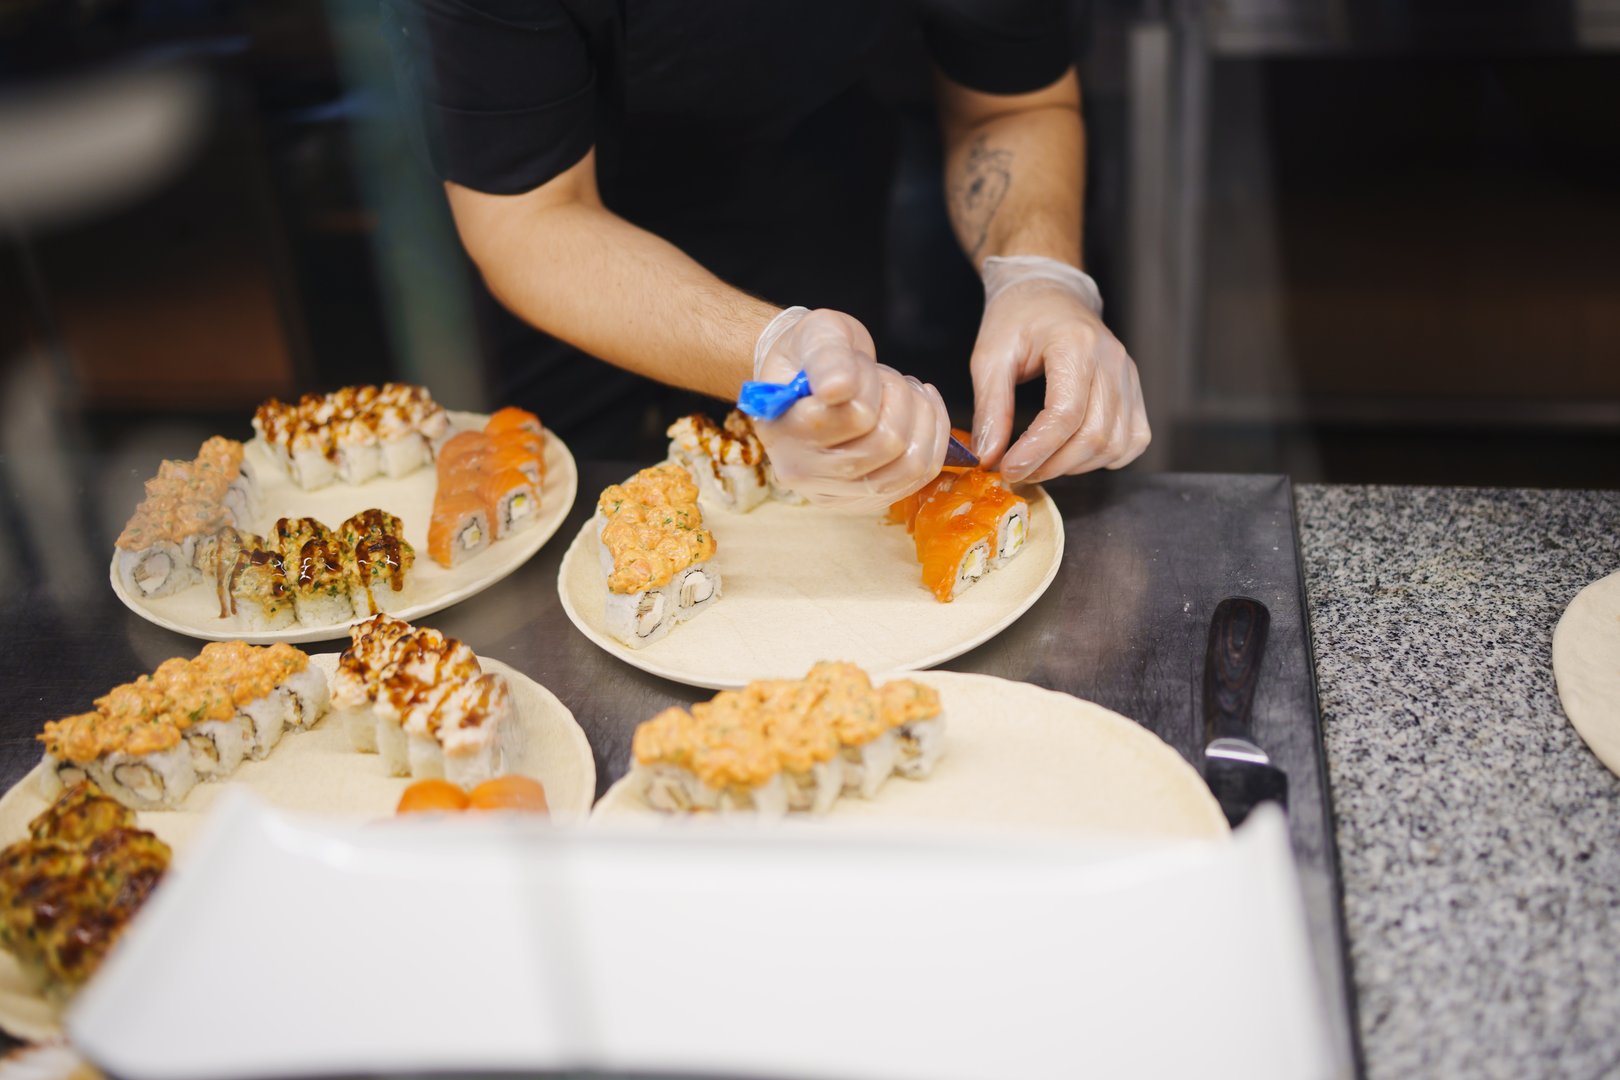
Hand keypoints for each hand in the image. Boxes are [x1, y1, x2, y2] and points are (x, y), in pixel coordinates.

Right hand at [752, 307, 948, 512]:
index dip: (870, 382)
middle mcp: (803, 472)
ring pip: (911, 464)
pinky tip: (922, 411)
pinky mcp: (863, 500)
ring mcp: (834, 493)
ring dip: (921, 418)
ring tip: (904, 393)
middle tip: (885, 377)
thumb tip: (837, 388)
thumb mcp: (817, 334)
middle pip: (888, 443)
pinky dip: (932, 437)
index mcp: (783, 431)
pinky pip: (920, 477)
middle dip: (900, 397)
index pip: (855, 415)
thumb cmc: (812, 353)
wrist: (810, 378)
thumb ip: (826, 356)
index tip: (856, 364)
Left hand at [969, 256, 1149, 482]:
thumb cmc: (1018, 318)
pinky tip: (1073, 453)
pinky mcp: (1135, 391)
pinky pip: (1133, 440)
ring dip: (1076, 466)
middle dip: (1052, 465)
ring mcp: (1129, 376)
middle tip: (1018, 471)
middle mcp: (1111, 360)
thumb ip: (990, 406)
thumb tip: (988, 455)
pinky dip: (1105, 457)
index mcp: (1075, 344)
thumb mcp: (990, 356)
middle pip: (1094, 435)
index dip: (1036, 450)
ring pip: (1116, 444)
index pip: (1066, 414)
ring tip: (1041, 462)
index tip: (1007, 469)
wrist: (1050, 294)